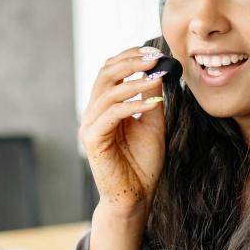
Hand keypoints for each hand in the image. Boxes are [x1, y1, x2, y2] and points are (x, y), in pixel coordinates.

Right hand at [80, 46, 168, 218]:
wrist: (136, 196)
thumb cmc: (143, 163)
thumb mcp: (153, 123)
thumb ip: (151, 98)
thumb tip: (158, 71)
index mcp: (105, 106)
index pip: (110, 70)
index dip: (130, 57)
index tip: (154, 52)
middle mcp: (94, 112)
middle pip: (105, 73)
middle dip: (131, 62)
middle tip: (155, 58)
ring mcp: (90, 126)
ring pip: (107, 91)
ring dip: (134, 81)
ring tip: (157, 77)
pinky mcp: (93, 140)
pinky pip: (111, 114)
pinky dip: (133, 104)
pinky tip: (153, 102)